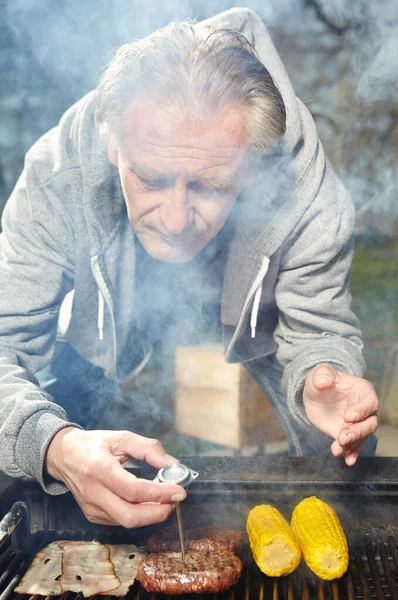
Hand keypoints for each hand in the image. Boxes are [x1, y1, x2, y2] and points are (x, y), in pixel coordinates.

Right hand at [45, 428, 186, 526]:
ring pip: (126, 521)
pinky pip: (120, 520)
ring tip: (163, 500)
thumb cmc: (93, 444)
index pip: (133, 490)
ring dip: (150, 514)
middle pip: (129, 516)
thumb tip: (173, 465)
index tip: (179, 491)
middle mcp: (93, 492)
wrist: (63, 455)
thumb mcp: (122, 437)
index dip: (159, 493)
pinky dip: (138, 514)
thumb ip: (149, 449)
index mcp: (99, 469)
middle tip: (174, 501)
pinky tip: (146, 503)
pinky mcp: (92, 515)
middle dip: (158, 513)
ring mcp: (91, 507)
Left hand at [303, 363, 378, 465]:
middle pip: (370, 423)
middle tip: (342, 436)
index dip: (361, 410)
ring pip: (362, 437)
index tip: (348, 416)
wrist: (315, 394)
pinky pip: (354, 446)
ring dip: (352, 444)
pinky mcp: (348, 434)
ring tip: (337, 449)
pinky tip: (347, 461)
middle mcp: (365, 409)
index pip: (369, 402)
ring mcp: (358, 423)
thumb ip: (322, 375)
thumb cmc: (322, 379)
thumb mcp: (320, 373)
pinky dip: (351, 453)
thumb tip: (322, 381)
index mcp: (363, 390)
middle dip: (357, 432)